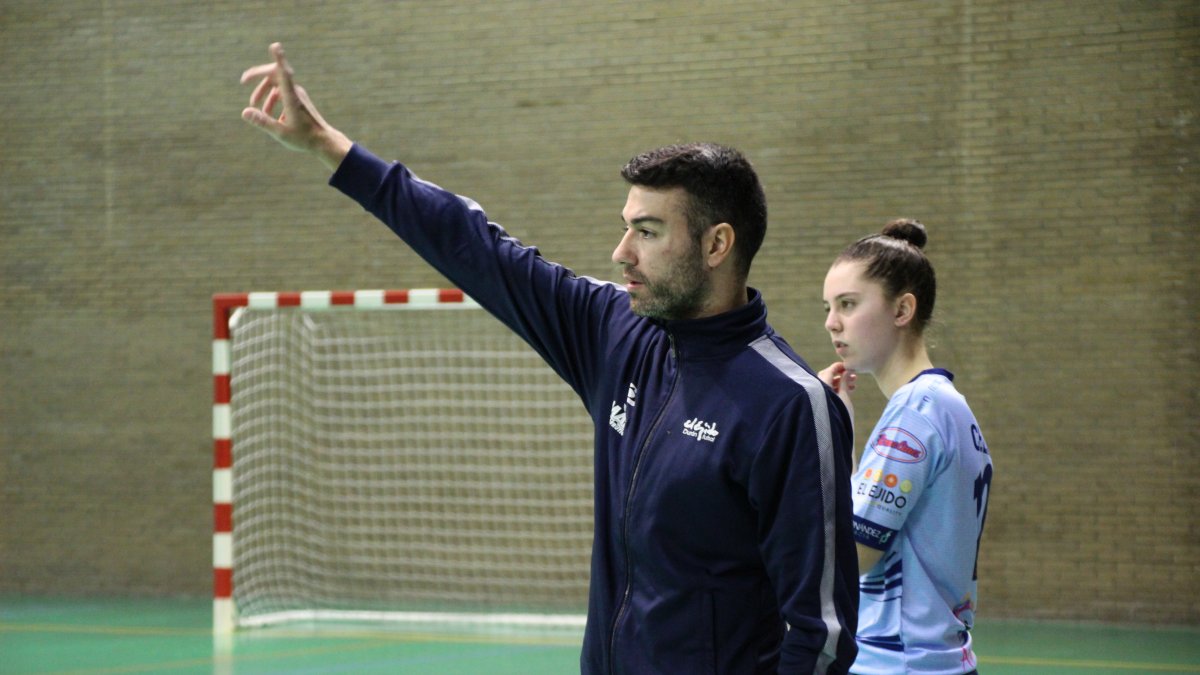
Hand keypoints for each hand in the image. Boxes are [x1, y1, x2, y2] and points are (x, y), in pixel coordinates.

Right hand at [240, 42, 351, 170]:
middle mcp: (295, 93)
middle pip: (275, 75)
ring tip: (256, 109)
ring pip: (278, 86)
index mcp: (291, 98)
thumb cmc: (304, 139)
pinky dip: (274, 101)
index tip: (275, 45)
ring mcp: (298, 95)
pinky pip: (283, 94)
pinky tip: (271, 117)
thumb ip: (262, 122)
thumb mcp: (280, 133)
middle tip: (243, 80)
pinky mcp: (300, 100)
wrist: (324, 142)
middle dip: (258, 77)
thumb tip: (244, 112)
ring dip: (265, 93)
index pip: (284, 73)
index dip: (279, 59)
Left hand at [817, 361, 855, 420]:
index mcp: (821, 386)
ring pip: (829, 385)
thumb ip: (844, 382)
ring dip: (841, 382)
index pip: (829, 371)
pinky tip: (850, 390)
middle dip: (841, 375)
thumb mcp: (844, 397)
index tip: (849, 365)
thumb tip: (847, 370)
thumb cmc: (839, 414)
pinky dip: (838, 390)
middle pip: (828, 376)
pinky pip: (829, 392)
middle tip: (853, 375)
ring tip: (855, 384)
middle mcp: (817, 389)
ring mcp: (818, 396)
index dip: (839, 367)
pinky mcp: (821, 403)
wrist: (831, 433)